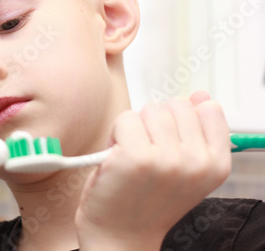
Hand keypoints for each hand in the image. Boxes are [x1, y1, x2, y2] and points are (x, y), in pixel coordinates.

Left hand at [75, 91, 230, 249]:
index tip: (170, 140)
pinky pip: (125, 118)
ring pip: (149, 110)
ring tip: (130, 155)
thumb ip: (197, 131)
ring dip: (134, 128)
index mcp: (216, 164)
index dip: (182, 120)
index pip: (209, 109)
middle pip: (175, 105)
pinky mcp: (135, 157)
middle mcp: (196, 162)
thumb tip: (201, 96)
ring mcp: (167, 159)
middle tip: (146, 151)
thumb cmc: (147, 200)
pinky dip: (116, 134)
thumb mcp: (185, 168)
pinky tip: (116, 158)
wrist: (121, 235)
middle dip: (155, 123)